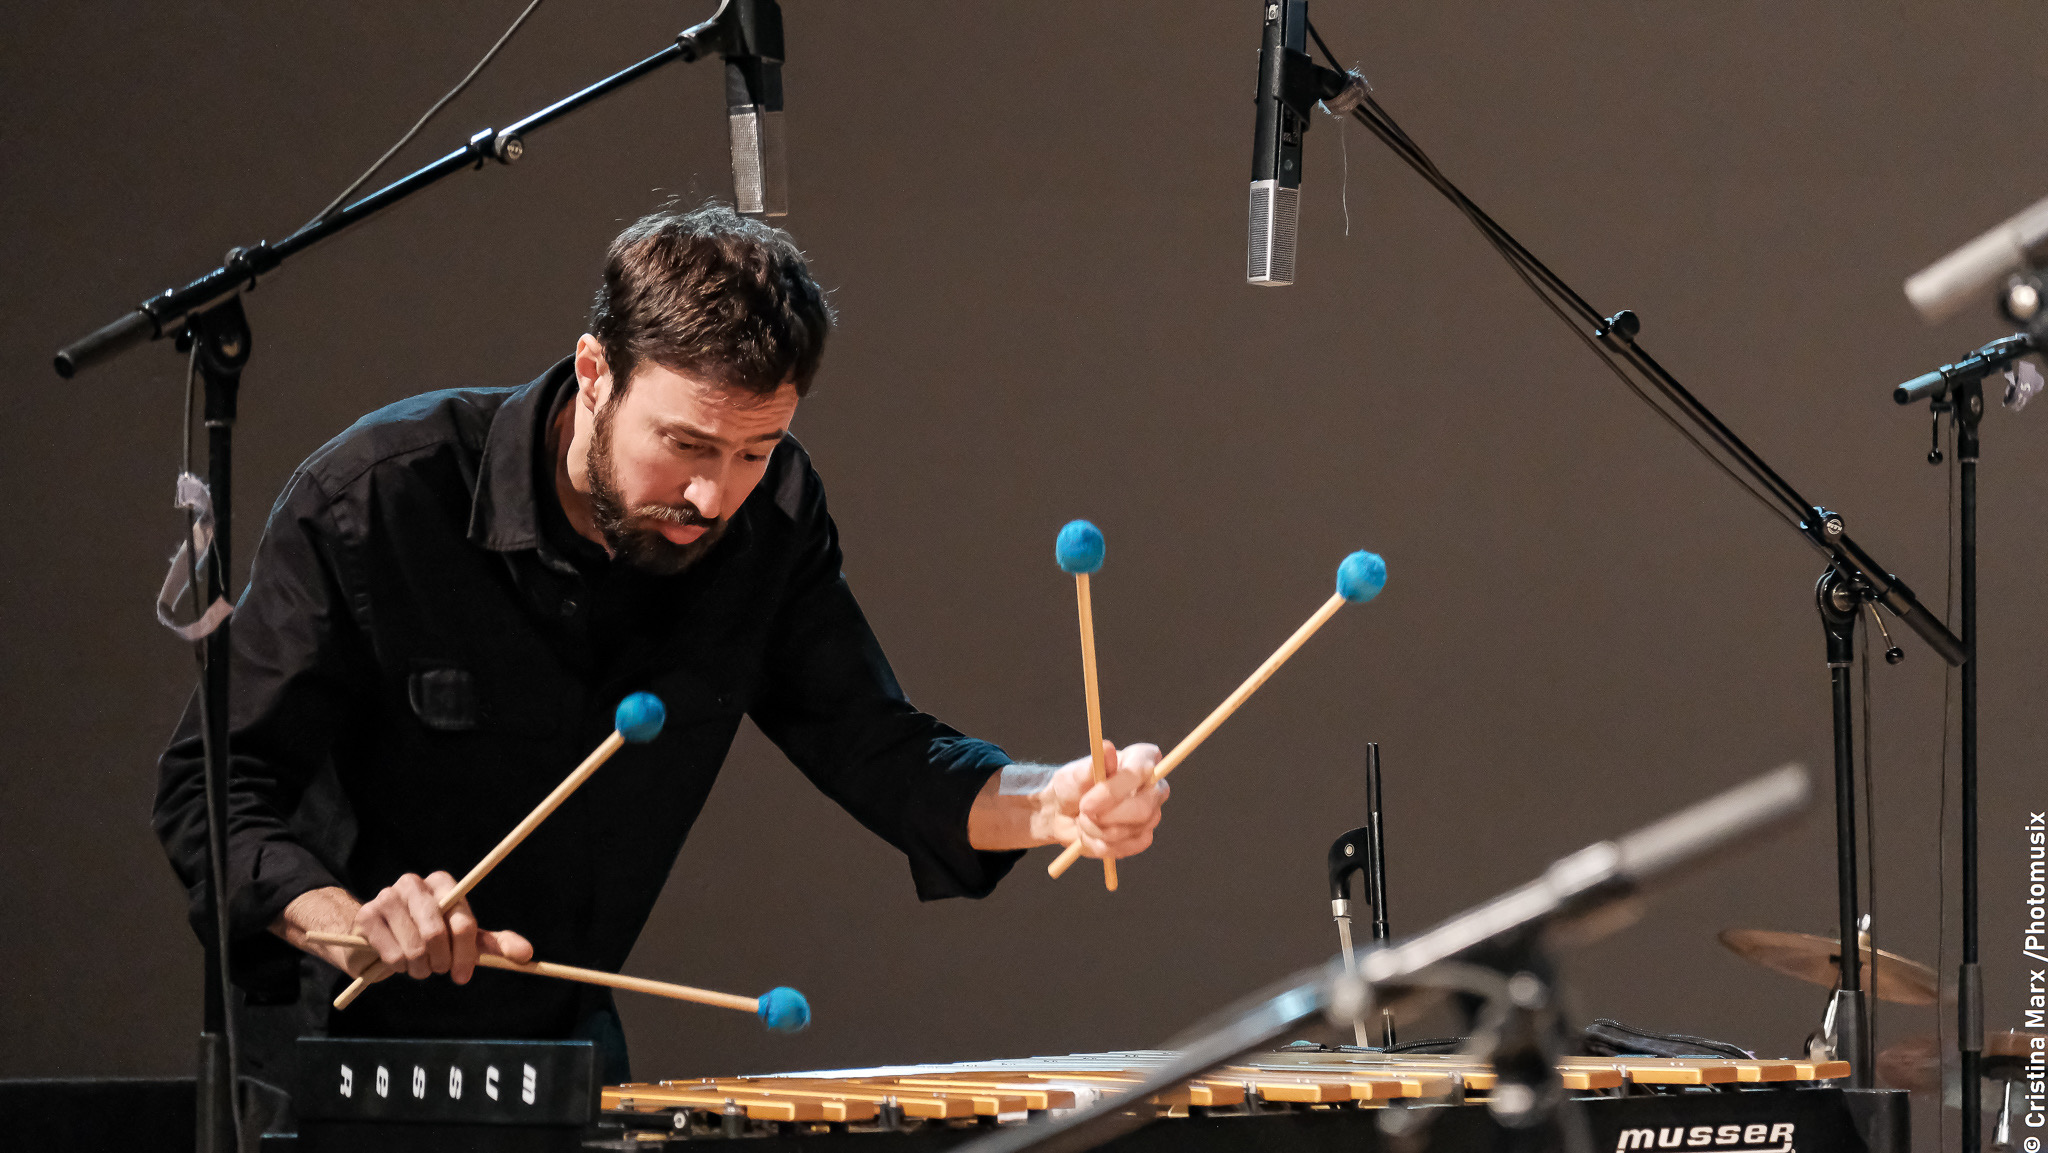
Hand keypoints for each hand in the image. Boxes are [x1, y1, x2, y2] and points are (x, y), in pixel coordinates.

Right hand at [274, 876, 532, 984]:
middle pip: (437, 933)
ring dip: (420, 968)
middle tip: (438, 969)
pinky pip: (392, 954)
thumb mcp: (463, 940)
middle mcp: (414, 883)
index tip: (462, 975)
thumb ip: (494, 945)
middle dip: (441, 961)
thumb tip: (528, 954)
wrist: (379, 940)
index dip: (465, 953)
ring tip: (418, 965)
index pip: (462, 920)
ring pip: (414, 947)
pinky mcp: (365, 916)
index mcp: (443, 883)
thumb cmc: (428, 938)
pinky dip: (398, 967)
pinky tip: (397, 960)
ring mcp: (386, 896)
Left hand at [1037, 740, 1167, 858]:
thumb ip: (1090, 765)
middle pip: (1143, 808)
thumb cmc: (1072, 786)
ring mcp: (1151, 813)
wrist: (1063, 813)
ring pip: (1131, 831)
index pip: (1141, 772)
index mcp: (1141, 759)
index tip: (1087, 803)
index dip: (1114, 790)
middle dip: (1107, 817)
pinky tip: (1092, 834)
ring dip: (1098, 830)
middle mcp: (1153, 785)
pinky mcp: (1143, 837)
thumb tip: (1106, 748)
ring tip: (1083, 820)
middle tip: (1083, 814)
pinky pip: (1126, 848)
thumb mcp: (1073, 774)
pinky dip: (1102, 845)